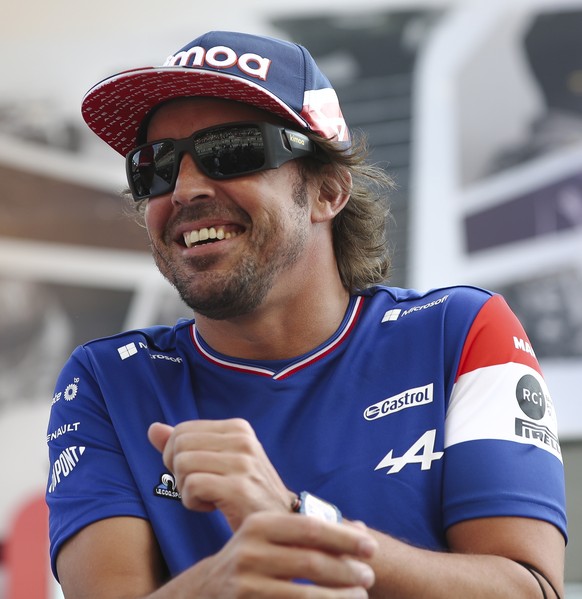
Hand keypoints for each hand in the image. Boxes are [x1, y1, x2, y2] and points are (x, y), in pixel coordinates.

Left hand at [148, 419, 294, 530]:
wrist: (280, 524)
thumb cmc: (246, 493)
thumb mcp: (218, 461)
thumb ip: (186, 444)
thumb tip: (153, 429)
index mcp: (238, 428)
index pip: (182, 430)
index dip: (177, 456)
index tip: (198, 472)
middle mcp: (242, 440)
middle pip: (179, 445)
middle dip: (179, 471)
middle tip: (200, 487)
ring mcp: (242, 463)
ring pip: (182, 464)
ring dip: (186, 488)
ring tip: (208, 497)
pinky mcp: (238, 488)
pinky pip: (191, 486)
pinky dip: (192, 502)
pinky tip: (212, 507)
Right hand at [180, 511, 376, 597]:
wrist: (207, 591)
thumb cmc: (252, 560)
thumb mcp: (273, 538)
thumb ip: (312, 532)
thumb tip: (360, 531)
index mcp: (259, 525)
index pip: (310, 528)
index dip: (344, 538)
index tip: (371, 547)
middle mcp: (249, 552)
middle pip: (311, 561)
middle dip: (346, 570)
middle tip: (369, 576)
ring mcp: (245, 585)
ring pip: (305, 595)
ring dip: (340, 597)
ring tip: (360, 597)